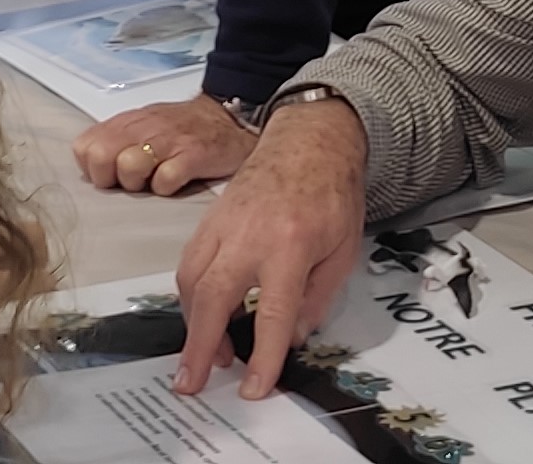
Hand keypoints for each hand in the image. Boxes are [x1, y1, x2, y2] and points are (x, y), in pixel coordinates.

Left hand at [76, 94, 257, 197]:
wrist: (229, 117)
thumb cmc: (182, 127)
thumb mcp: (143, 125)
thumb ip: (115, 141)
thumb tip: (90, 166)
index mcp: (127, 123)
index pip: (84, 147)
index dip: (94, 167)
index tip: (111, 173)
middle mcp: (143, 129)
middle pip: (100, 158)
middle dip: (111, 178)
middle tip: (131, 181)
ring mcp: (168, 141)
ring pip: (129, 167)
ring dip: (139, 184)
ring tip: (154, 180)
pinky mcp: (193, 155)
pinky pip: (166, 181)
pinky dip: (168, 188)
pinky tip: (176, 182)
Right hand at [170, 98, 369, 398]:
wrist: (309, 141)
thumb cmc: (333, 196)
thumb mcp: (343, 251)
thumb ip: (317, 298)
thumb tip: (290, 338)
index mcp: (290, 246)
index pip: (272, 312)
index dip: (263, 356)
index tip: (253, 389)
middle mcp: (248, 237)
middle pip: (212, 298)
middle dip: (199, 345)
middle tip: (191, 383)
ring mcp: (222, 226)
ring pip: (190, 281)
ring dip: (193, 323)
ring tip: (208, 353)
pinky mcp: (208, 220)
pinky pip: (189, 263)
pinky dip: (190, 295)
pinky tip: (204, 314)